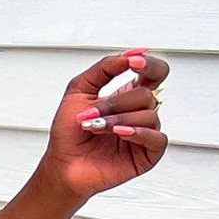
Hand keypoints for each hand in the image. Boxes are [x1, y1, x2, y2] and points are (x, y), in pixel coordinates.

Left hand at [40, 48, 169, 202]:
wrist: (60, 166)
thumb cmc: (68, 133)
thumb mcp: (79, 90)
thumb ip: (105, 67)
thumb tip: (134, 52)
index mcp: (128, 96)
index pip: (155, 73)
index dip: (149, 65)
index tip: (133, 62)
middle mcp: (139, 113)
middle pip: (146, 95)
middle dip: (115, 103)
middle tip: (89, 114)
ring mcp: (145, 134)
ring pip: (149, 115)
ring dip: (118, 119)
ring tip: (94, 128)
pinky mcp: (147, 156)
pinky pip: (157, 139)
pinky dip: (138, 133)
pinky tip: (120, 133)